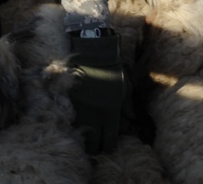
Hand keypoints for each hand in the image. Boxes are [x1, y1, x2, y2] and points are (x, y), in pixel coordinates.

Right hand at [69, 32, 124, 154]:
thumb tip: (132, 118)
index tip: (109, 147)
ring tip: (88, 142)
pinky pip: (71, 125)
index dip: (109, 146)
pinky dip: (75, 130)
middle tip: (98, 147)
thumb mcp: (125, 86)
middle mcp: (96, 115)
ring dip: (85, 142)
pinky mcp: (70, 105)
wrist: (93, 55)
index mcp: (111, 111)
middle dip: (96, 147)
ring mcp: (81, 111)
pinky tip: (78, 130)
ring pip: (81, 137)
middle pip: (94, 144)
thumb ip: (128, 105)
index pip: (110, 139)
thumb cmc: (112, 70)